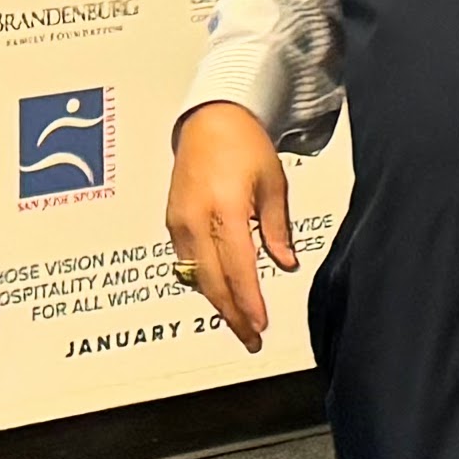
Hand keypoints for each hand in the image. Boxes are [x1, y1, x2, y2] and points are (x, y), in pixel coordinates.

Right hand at [165, 100, 297, 354]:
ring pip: (196, 277)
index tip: (260, 325)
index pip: (237, 269)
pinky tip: (222, 292)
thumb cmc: (243, 144)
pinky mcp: (172, 222)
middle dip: (232, 316)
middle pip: (212, 283)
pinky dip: (204, 281)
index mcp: (224, 210)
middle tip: (251, 339)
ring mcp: (179, 222)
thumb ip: (277, 228)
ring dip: (218, 302)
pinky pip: (187, 262)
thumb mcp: (272, 184)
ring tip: (240, 323)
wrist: (209, 119)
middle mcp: (195, 220)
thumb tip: (286, 263)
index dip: (249, 303)